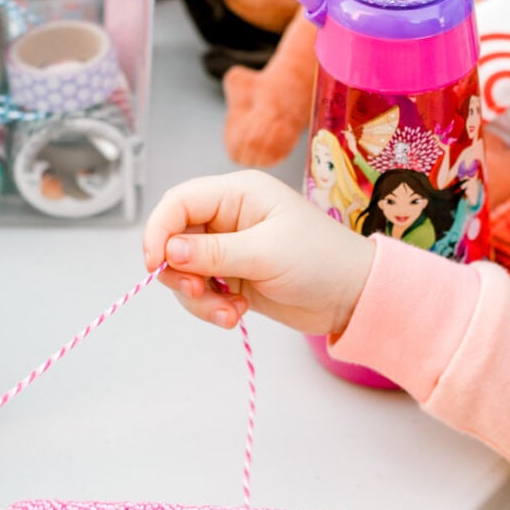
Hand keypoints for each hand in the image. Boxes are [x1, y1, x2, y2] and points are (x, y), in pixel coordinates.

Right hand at [144, 171, 374, 335]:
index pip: (178, 202)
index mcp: (238, 194)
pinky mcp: (234, 275)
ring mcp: (229, 248)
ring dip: (198, 298)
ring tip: (229, 314)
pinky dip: (211, 307)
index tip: (156, 265)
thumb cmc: (322, 261)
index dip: (159, 231)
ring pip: (185, 271)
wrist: (354, 296)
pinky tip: (237, 314)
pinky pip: (202, 290)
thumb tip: (169, 252)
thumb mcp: (266, 254)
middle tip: (200, 293)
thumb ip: (213, 253)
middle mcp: (228, 217)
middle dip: (180, 273)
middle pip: (175, 239)